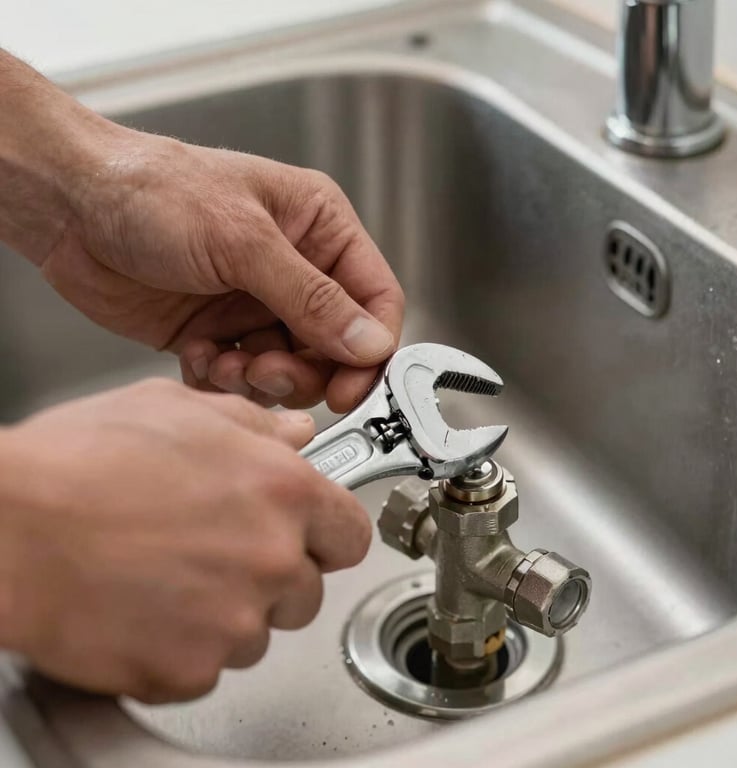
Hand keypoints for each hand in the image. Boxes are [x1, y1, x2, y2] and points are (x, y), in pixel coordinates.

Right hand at [0, 379, 370, 701]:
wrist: (6, 527)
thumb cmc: (80, 461)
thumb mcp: (176, 409)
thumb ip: (252, 423)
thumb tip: (294, 435)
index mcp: (282, 492)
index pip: (351, 534)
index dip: (329, 534)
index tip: (312, 537)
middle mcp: (270, 560)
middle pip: (306, 589)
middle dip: (273, 574)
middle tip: (218, 550)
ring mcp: (232, 623)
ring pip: (257, 632)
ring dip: (227, 612)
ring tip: (168, 572)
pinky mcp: (186, 671)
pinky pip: (206, 667)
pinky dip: (182, 646)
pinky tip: (144, 606)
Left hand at [41, 127, 403, 411]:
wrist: (70, 208)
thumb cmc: (152, 190)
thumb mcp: (244, 241)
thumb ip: (313, 299)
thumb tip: (369, 342)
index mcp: (318, 229)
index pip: (375, 299)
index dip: (370, 349)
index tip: (350, 386)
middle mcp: (294, 270)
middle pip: (334, 347)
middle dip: (305, 371)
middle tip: (269, 370)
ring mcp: (256, 305)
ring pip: (291, 370)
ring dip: (260, 378)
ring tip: (226, 360)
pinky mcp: (219, 334)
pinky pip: (243, 380)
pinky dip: (222, 379)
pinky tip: (196, 353)